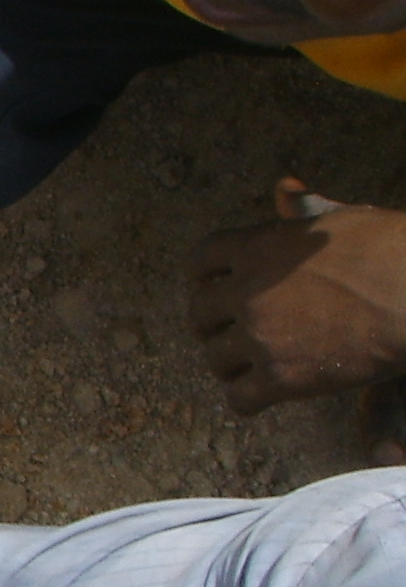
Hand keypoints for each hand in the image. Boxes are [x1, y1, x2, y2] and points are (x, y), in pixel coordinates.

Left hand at [188, 180, 405, 411]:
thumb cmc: (393, 251)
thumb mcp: (343, 220)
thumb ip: (305, 212)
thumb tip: (284, 186)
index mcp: (258, 248)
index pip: (201, 261)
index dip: (207, 278)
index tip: (221, 290)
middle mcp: (248, 292)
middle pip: (199, 314)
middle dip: (214, 325)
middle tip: (236, 334)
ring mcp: (260, 337)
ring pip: (216, 360)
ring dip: (232, 364)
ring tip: (254, 367)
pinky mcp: (281, 378)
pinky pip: (239, 399)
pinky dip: (249, 400)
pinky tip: (266, 395)